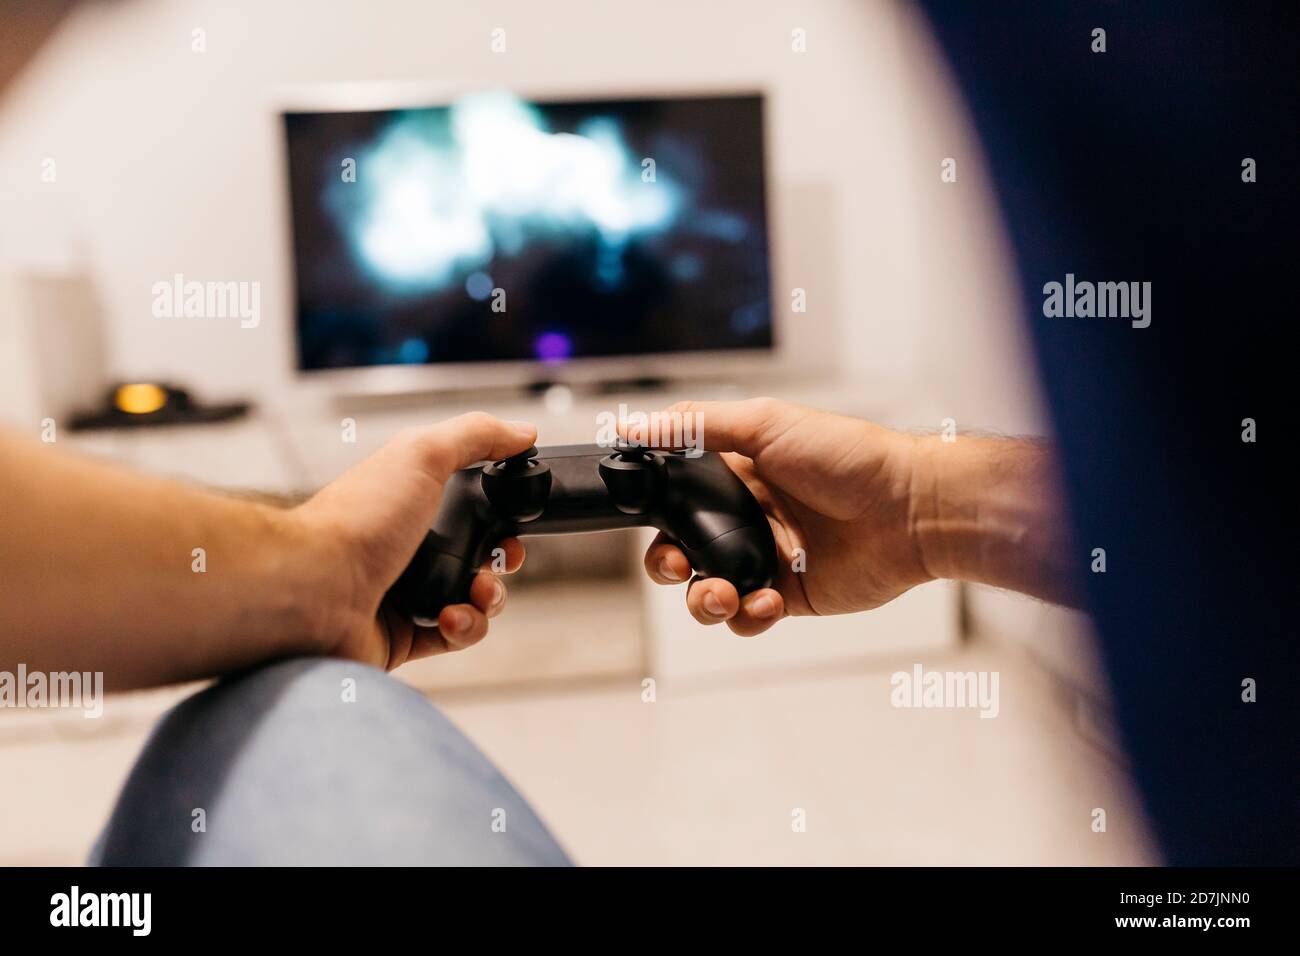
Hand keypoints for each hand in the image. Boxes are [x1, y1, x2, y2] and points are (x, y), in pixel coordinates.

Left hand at [289, 412, 536, 669]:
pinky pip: (454, 635)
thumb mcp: (422, 455)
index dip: (500, 512)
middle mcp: (405, 545)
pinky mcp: (402, 635)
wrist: (313, 591)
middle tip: (501, 561)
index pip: (468, 504)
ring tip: (475, 594)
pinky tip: (448, 618)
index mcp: (408, 500)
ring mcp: (404, 592)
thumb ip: (476, 436)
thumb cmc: (356, 521)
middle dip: (503, 561)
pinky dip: (463, 628)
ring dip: (489, 598)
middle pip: (479, 554)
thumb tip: (522, 431)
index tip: (513, 519)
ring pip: (474, 599)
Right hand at [628, 398, 932, 636]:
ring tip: (724, 595)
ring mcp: (765, 557)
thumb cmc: (849, 457)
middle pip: (679, 550)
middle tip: (680, 565)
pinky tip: (767, 601)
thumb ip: (695, 426)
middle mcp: (745, 515)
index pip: (674, 496)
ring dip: (703, 600)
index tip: (647, 523)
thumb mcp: (766, 423)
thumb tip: (633, 426)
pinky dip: (748, 616)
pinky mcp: (788, 594)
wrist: (911, 510)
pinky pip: (748, 617)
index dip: (654, 515)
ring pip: (707, 591)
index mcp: (734, 472)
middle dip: (668, 565)